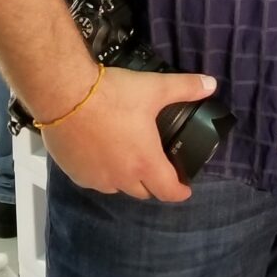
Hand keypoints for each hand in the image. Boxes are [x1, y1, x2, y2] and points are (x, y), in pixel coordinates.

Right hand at [42, 66, 217, 201]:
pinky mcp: (75, 174)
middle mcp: (122, 177)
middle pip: (143, 192)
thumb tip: (211, 84)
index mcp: (145, 162)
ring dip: (126, 179)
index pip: (168, 191)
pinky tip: (102, 157)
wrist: (65, 95)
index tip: (185, 189)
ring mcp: (96, 178)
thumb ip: (185, 87)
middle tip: (157, 167)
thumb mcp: (155, 88)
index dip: (180, 192)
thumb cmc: (112, 95)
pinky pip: (95, 181)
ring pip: (117, 188)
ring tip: (128, 160)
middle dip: (154, 183)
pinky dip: (102, 174)